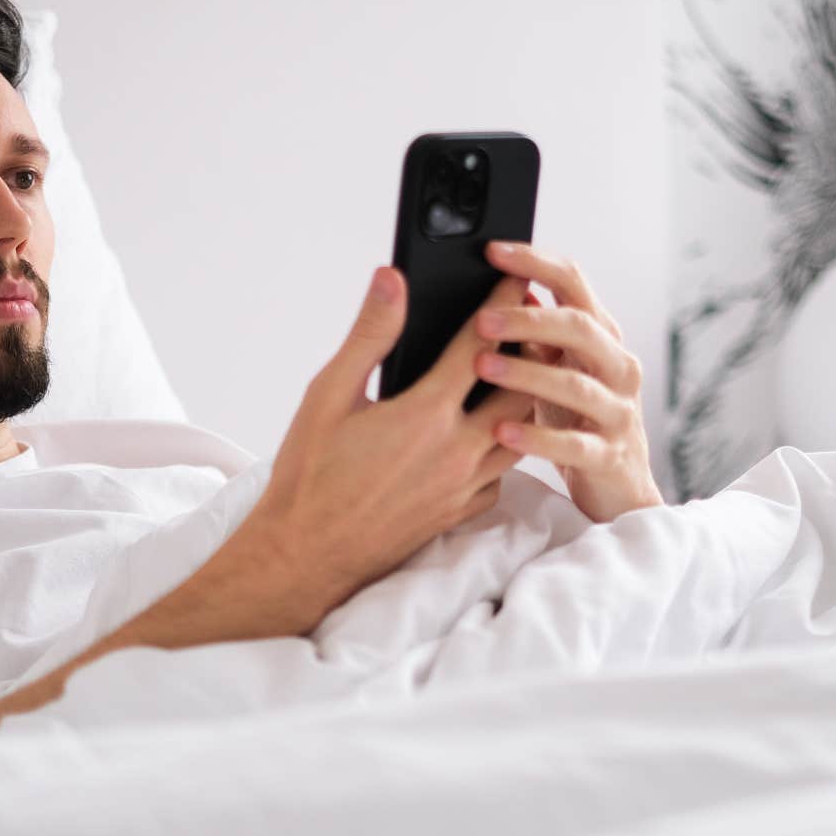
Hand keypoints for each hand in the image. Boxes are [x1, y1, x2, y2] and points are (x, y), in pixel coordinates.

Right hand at [233, 265, 538, 627]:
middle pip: (522, 391)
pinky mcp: (458, 513)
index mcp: (425, 415)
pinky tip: (490, 436)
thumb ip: (368, 336)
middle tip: (529, 328)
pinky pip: (501, 476)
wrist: (306, 555)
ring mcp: (462, 487)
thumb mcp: (329, 395)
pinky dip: (504, 449)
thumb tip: (391, 281)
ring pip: (519, 435)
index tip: (520, 280)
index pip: (482, 346)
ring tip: (520, 376)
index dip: (504, 306)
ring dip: (523, 402)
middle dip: (530, 354)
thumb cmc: (310, 476)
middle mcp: (456, 452)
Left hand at [471, 241, 663, 522]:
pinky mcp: (609, 456)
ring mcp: (618, 412)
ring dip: (526, 373)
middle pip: (580, 328)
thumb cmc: (575, 420)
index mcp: (600, 336)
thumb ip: (534, 331)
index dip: (535, 263)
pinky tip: (500, 430)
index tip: (492, 251)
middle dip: (529, 318)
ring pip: (576, 384)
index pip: (574, 283)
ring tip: (481, 367)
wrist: (619, 489)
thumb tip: (496, 283)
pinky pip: (574, 445)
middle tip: (481, 319)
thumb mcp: (555, 367)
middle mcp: (617, 366)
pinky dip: (536, 436)